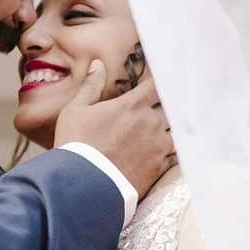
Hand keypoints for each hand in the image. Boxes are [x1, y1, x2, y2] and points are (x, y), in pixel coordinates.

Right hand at [54, 59, 176, 199]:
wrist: (83, 185)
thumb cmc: (76, 145)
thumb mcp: (75, 111)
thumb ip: (91, 86)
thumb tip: (98, 64)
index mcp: (133, 105)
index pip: (157, 85)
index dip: (162, 81)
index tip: (162, 81)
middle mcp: (151, 122)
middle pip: (169, 108)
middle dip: (165, 108)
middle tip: (162, 108)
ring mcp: (158, 145)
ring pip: (173, 132)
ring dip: (167, 131)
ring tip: (159, 134)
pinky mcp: (160, 167)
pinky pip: (174, 155)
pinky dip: (170, 153)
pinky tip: (162, 154)